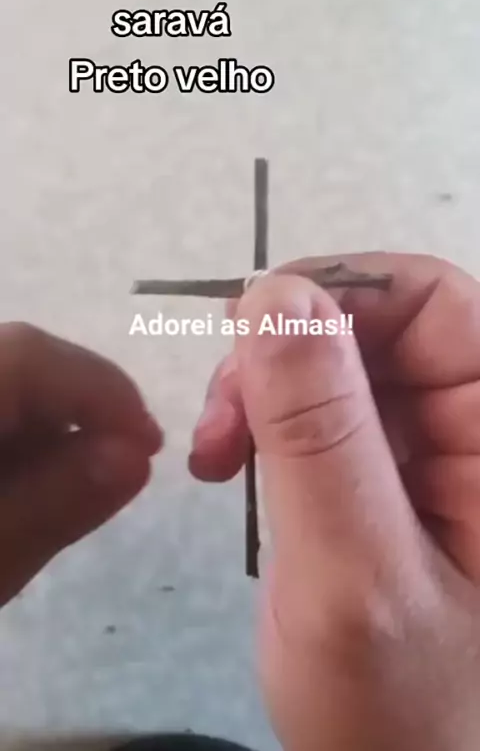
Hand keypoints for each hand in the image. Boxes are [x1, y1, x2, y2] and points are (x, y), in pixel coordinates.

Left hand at [0, 323, 161, 606]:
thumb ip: (53, 502)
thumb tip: (137, 454)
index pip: (25, 357)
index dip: (98, 388)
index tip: (151, 445)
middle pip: (13, 363)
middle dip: (76, 407)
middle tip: (124, 466)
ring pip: (2, 384)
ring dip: (46, 425)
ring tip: (79, 484)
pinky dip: (15, 441)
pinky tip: (25, 487)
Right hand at [190, 253, 479, 750]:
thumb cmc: (400, 712)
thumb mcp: (354, 573)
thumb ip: (318, 433)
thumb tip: (276, 295)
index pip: (434, 303)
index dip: (338, 295)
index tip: (244, 338)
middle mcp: (476, 428)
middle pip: (376, 327)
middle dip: (283, 356)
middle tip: (218, 426)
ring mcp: (432, 450)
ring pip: (336, 365)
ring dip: (264, 392)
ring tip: (215, 457)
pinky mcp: (385, 473)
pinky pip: (322, 412)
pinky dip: (266, 425)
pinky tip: (231, 466)